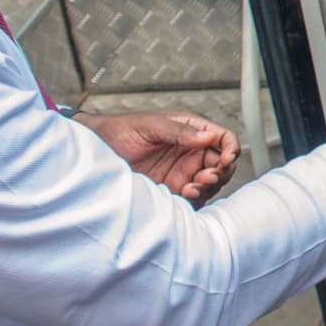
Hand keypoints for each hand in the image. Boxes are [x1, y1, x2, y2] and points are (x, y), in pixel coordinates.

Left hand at [79, 110, 240, 205]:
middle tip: (206, 177)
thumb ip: (179, 131)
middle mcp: (191, 152)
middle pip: (223, 164)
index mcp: (191, 131)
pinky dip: (196, 199)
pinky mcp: (172, 190)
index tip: (225, 159)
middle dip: (221, 172)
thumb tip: (207, 137)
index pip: (223, 139)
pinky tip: (184, 195)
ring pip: (212, 183)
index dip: (230, 149)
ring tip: (192, 187)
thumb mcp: (150, 125)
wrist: (95, 153)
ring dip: (208, 187)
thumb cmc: (119, 131)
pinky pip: (195, 198)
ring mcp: (183, 172)